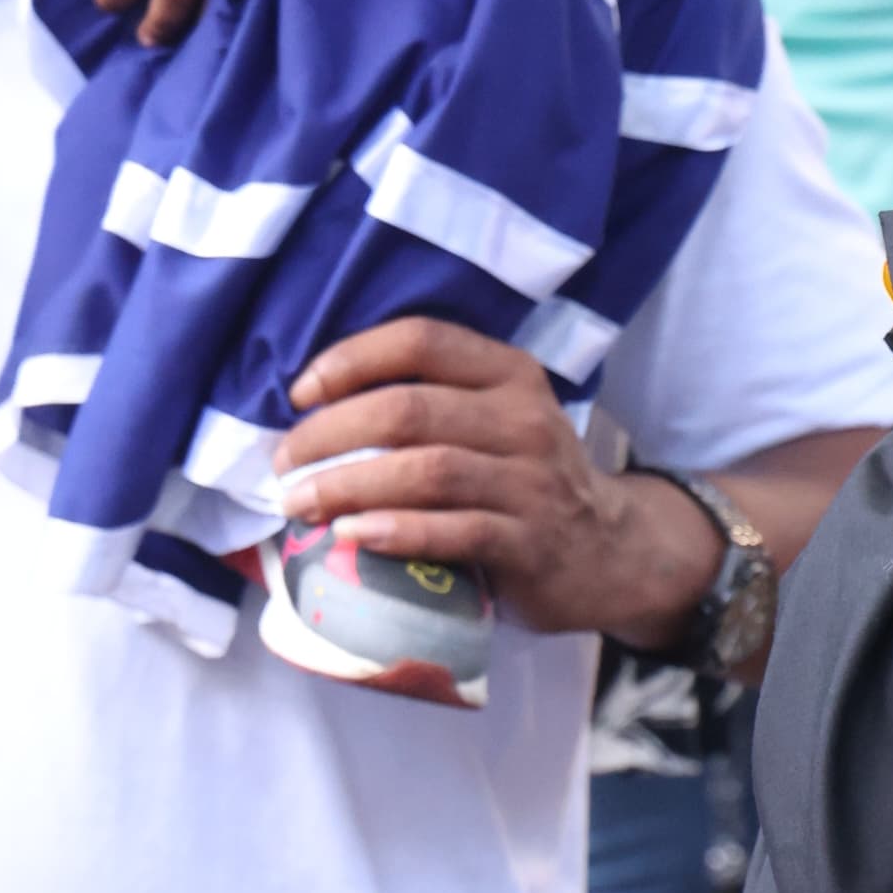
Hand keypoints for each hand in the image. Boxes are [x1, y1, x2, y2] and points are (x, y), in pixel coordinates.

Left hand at [272, 317, 721, 643]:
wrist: (608, 552)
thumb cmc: (522, 480)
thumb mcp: (495, 420)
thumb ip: (431, 401)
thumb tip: (313, 408)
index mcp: (509, 374)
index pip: (421, 341)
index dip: (350, 360)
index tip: (300, 394)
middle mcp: (525, 420)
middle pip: (410, 410)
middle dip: (330, 434)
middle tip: (284, 463)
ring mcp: (533, 484)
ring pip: (427, 471)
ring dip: (349, 486)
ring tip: (299, 503)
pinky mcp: (532, 544)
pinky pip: (456, 533)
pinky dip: (397, 532)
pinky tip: (353, 535)